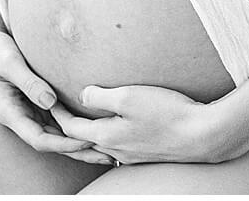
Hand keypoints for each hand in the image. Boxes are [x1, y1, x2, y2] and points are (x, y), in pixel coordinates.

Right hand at [0, 20, 110, 165]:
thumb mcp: (9, 62)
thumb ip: (28, 82)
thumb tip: (50, 101)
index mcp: (10, 114)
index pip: (40, 139)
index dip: (64, 144)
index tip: (88, 140)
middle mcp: (20, 118)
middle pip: (53, 143)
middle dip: (79, 150)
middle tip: (108, 154)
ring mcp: (28, 111)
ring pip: (56, 134)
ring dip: (79, 141)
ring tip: (108, 146)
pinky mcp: (36, 102)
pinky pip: (57, 118)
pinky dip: (74, 124)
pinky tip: (93, 125)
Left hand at [54, 84, 224, 166]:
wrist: (200, 135)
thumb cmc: (166, 113)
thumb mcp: (129, 96)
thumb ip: (101, 96)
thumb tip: (82, 95)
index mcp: (107, 136)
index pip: (71, 129)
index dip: (57, 114)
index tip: (48, 99)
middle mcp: (115, 149)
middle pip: (83, 140)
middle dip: (68, 126)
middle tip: (58, 108)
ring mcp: (131, 154)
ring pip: (100, 143)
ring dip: (88, 131)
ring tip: (82, 115)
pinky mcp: (145, 152)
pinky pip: (117, 144)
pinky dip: (107, 134)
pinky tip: (114, 124)